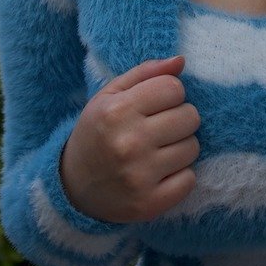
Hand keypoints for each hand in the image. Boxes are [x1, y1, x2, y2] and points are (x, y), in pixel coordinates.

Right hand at [59, 55, 200, 222]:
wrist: (73, 187)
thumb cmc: (98, 132)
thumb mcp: (111, 95)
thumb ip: (146, 72)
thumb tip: (181, 61)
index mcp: (118, 111)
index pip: (174, 88)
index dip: (170, 93)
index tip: (156, 104)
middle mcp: (129, 143)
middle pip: (190, 116)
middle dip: (179, 118)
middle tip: (160, 127)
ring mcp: (139, 177)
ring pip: (192, 147)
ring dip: (181, 146)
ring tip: (159, 149)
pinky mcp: (149, 204)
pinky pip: (189, 180)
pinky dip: (180, 175)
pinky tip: (160, 172)